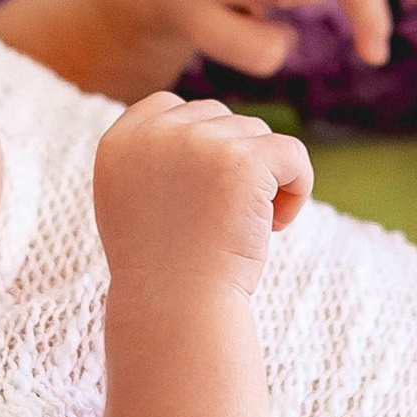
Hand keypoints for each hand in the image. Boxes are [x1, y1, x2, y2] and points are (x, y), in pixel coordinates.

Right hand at [92, 91, 311, 296]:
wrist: (176, 310)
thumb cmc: (162, 271)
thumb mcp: (136, 205)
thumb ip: (156, 160)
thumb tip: (207, 129)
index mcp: (119, 143)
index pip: (167, 106)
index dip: (197, 143)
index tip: (202, 194)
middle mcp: (155, 134)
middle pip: (218, 118)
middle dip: (234, 161)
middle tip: (228, 218)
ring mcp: (199, 142)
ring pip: (258, 136)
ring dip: (265, 179)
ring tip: (248, 227)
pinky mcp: (243, 159)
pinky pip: (292, 153)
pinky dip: (297, 188)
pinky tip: (277, 224)